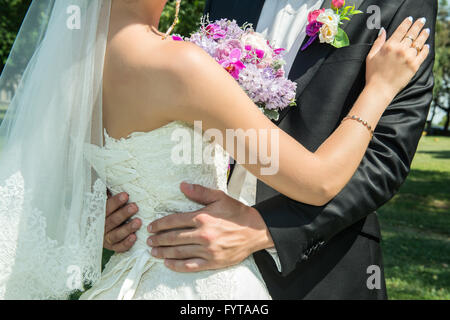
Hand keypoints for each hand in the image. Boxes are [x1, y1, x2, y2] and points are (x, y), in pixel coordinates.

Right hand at [103, 192, 141, 251]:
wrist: (101, 227)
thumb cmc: (110, 207)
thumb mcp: (105, 197)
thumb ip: (108, 188)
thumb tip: (109, 170)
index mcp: (97, 212)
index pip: (105, 207)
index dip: (115, 202)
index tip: (126, 195)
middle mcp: (100, 226)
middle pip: (112, 220)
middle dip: (124, 213)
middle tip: (135, 207)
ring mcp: (106, 237)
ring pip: (116, 234)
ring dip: (127, 228)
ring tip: (138, 221)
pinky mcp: (112, 246)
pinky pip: (119, 247)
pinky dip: (126, 243)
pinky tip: (134, 237)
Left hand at [147, 182, 273, 272]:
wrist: (256, 230)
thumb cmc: (237, 212)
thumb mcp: (219, 197)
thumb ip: (199, 192)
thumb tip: (182, 185)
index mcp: (202, 218)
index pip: (173, 221)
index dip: (159, 224)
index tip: (151, 227)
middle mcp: (203, 235)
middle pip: (173, 238)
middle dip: (158, 239)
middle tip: (148, 240)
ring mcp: (207, 250)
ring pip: (179, 252)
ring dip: (163, 253)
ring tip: (153, 251)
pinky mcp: (213, 262)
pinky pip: (190, 266)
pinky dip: (177, 266)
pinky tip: (168, 263)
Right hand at [366, 17, 429, 99]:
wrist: (380, 89)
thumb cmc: (373, 74)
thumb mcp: (371, 56)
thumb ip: (378, 42)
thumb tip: (383, 31)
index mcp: (389, 46)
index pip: (401, 30)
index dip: (406, 23)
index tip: (409, 20)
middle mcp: (400, 50)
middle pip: (412, 34)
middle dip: (417, 26)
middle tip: (421, 21)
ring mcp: (408, 57)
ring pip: (419, 43)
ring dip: (423, 35)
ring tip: (426, 31)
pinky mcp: (414, 66)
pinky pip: (423, 54)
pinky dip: (425, 49)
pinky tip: (426, 46)